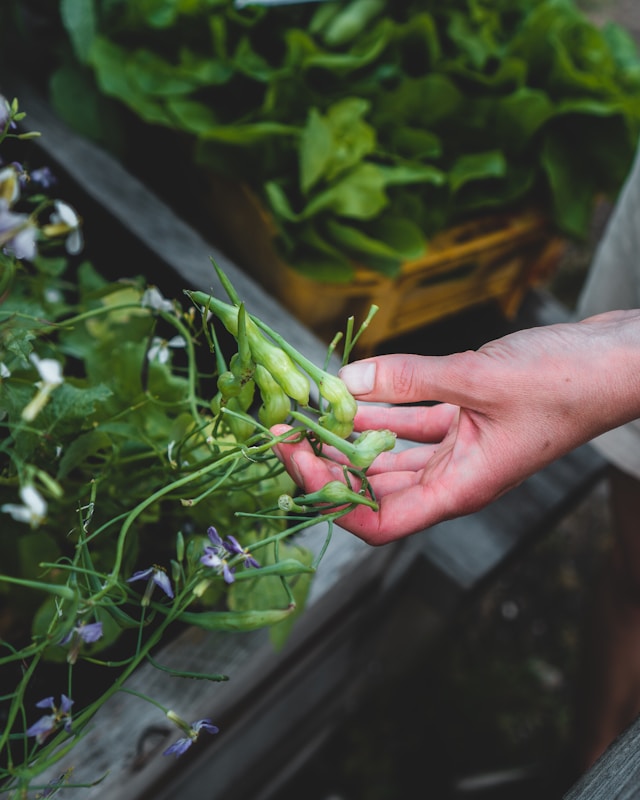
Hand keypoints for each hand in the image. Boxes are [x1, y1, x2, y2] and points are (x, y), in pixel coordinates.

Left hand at [273, 310, 639, 544]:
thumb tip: (346, 379)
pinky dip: (384, 407)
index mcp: (461, 489)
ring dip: (352, 434)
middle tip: (288, 432)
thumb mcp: (479, 378)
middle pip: (377, 488)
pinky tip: (354, 387)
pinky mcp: (467, 417)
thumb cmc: (569, 382)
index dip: (331, 499)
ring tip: (309, 411)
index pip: (378, 521)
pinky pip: (413, 419)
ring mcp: (461, 448)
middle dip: (329, 464)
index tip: (295, 462)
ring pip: (392, 452)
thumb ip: (409, 379)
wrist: (621, 361)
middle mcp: (456, 476)